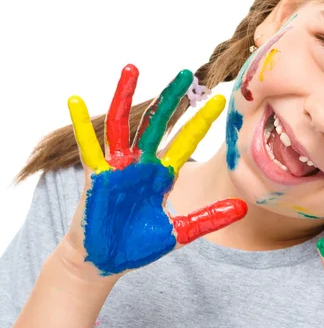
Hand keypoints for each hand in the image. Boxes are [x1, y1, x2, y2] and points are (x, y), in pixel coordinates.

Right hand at [65, 64, 246, 276]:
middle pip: (158, 123)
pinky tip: (75, 101)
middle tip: (186, 72)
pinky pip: (89, 148)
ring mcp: (118, 168)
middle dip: (171, 99)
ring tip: (132, 68)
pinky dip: (81, 126)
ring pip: (122, 125)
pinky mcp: (96, 177)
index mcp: (163, 175)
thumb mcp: (180, 232)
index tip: (219, 101)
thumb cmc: (140, 245)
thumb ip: (209, 218)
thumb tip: (243, 209)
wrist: (107, 260)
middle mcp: (142, 165)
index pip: (186, 142)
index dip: (201, 122)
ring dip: (124, 96)